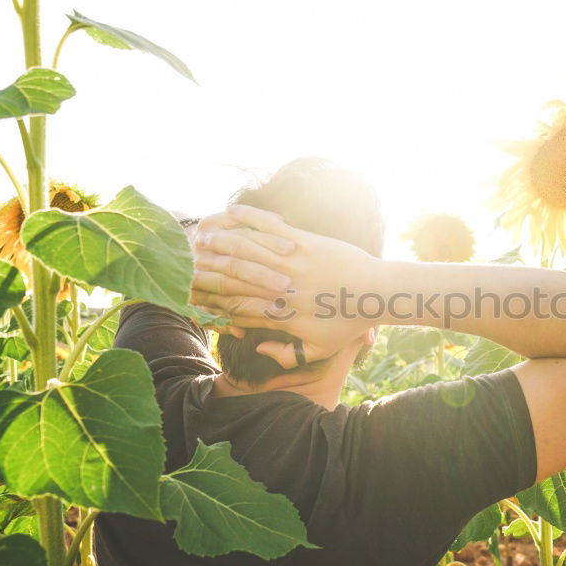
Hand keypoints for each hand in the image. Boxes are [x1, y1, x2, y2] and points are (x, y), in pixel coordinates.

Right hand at [189, 204, 382, 366]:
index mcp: (282, 315)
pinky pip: (268, 227)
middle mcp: (281, 288)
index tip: (197, 295)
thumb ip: (288, 355)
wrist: (378, 293)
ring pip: (245, 250)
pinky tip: (230, 210)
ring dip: (219, 241)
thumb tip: (260, 346)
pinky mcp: (304, 241)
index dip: (214, 301)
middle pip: (233, 278)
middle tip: (187, 260)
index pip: (237, 308)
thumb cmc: (351, 322)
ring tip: (200, 236)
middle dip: (207, 268)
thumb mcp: (320, 348)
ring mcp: (291, 262)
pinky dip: (248, 218)